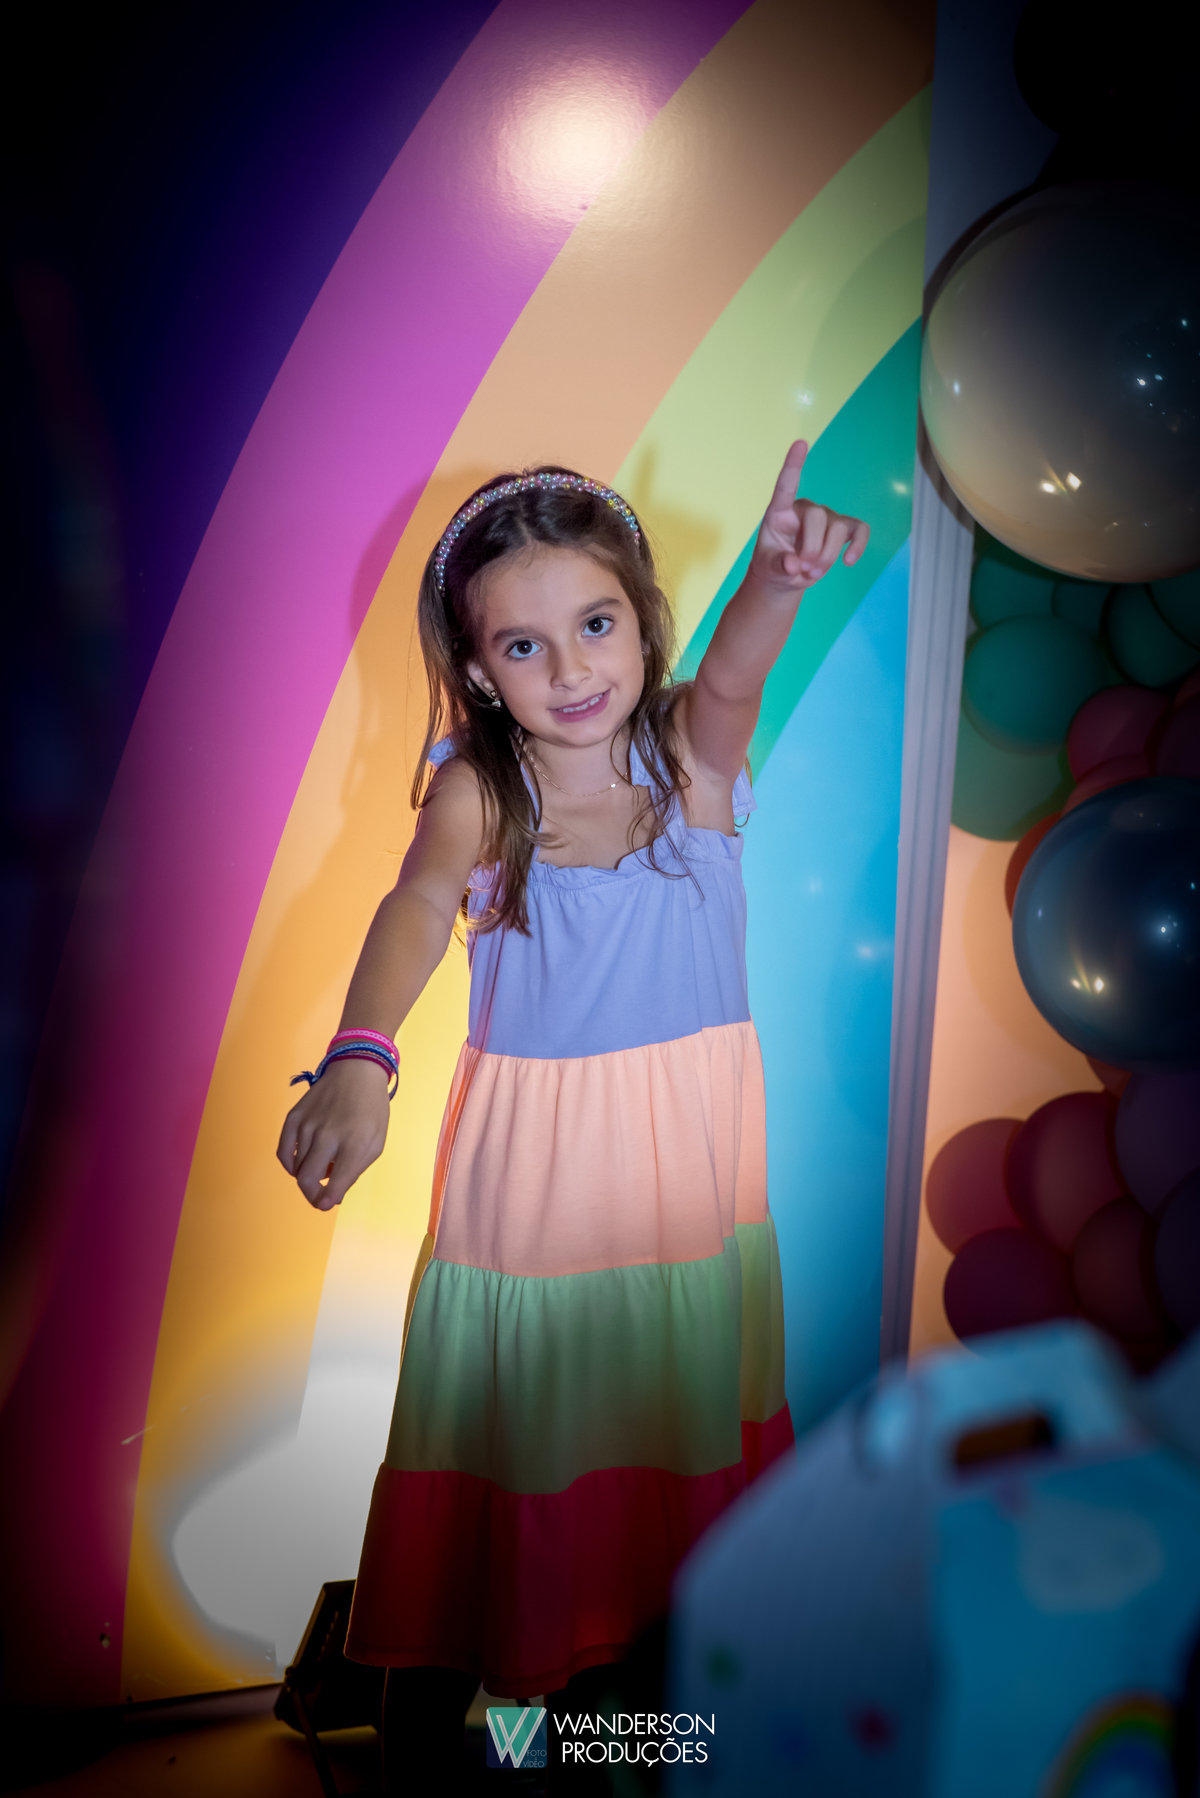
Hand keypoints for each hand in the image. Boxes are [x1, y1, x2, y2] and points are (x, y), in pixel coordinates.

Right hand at [277, 1058, 390, 1210]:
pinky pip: (283, 1152)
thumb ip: (355, 1170)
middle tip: (321, 1197)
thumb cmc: (370, 1110)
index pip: (336, 1181)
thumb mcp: (376, 1143)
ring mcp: (308, 1125)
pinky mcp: (293, 1117)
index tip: (326, 1204)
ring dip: (308, 1175)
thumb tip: (333, 1196)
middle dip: (313, 1196)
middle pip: (307, 1179)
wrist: (356, 1071)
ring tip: (324, 1163)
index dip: (328, 1199)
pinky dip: (290, 1164)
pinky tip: (302, 1162)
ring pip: (297, 1168)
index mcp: (354, 1143)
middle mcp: (328, 1135)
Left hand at [749, 441, 869, 591]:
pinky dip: (858, 546)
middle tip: (804, 570)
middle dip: (813, 549)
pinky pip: (860, 530)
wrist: (787, 577)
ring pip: (838, 529)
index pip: (786, 485)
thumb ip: (779, 565)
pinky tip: (848, 561)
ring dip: (828, 556)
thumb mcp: (768, 569)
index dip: (793, 465)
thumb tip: (794, 566)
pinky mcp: (844, 529)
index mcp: (779, 512)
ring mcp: (827, 517)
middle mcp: (805, 509)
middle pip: (819, 517)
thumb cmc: (774, 565)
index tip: (800, 443)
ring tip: (813, 573)